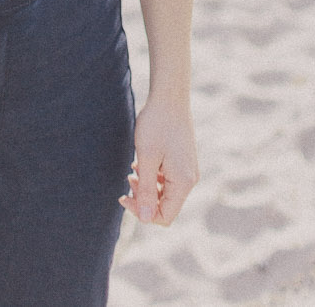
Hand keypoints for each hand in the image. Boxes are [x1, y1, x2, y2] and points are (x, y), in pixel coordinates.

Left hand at [120, 93, 198, 224]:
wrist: (169, 97)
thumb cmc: (156, 125)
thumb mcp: (147, 159)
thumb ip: (147, 191)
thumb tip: (146, 218)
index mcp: (183, 181)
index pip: (165, 216)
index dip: (143, 213)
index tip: (124, 196)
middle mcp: (190, 178)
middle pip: (165, 206)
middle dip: (144, 198)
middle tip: (128, 179)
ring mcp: (188, 169)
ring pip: (165, 193)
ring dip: (147, 187)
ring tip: (134, 168)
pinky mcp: (183, 161)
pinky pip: (168, 180)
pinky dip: (153, 176)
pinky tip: (142, 162)